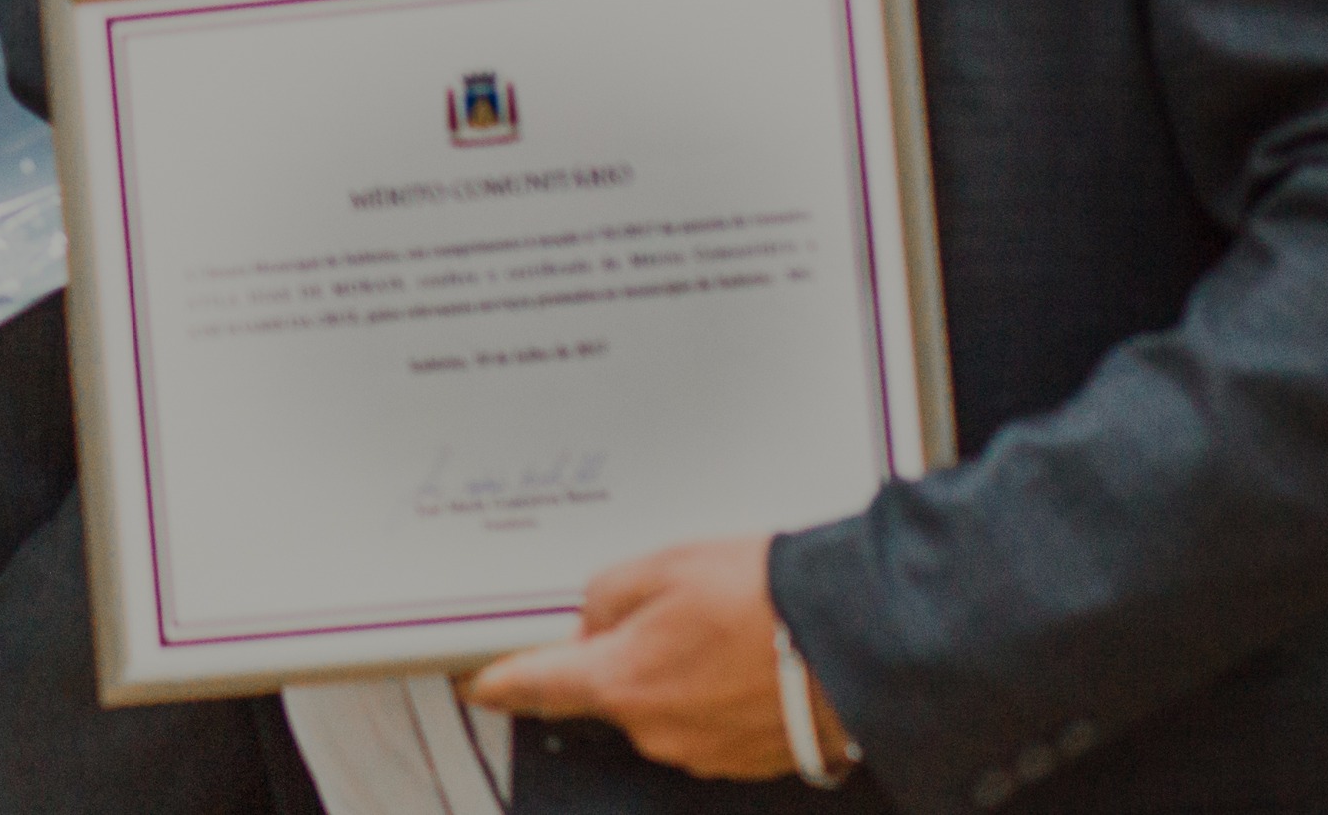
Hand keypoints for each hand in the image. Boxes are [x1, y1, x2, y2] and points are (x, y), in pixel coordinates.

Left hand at [465, 534, 849, 783]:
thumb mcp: (664, 567)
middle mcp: (654, 730)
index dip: (498, 682)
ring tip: (723, 627)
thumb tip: (594, 619)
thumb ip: (607, 595)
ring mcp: (702, 752)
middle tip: (669, 611)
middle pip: (608, 691)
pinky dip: (717, 693)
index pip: (534, 686)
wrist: (852, 641)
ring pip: (662, 704)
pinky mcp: (745, 760)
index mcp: (620, 681)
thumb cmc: (764, 600)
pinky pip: (708, 721)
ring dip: (678, 671)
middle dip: (624, 653)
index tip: (476, 682)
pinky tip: (748, 658)